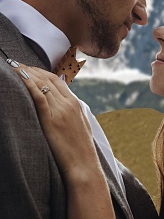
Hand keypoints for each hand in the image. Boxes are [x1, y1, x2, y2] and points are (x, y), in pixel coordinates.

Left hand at [10, 61, 95, 179]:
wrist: (84, 164)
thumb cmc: (80, 148)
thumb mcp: (80, 124)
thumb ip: (72, 111)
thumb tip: (63, 104)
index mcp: (75, 103)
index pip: (57, 80)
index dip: (41, 72)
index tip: (29, 69)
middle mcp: (69, 103)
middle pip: (48, 79)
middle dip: (31, 69)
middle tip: (17, 64)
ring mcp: (61, 111)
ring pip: (43, 85)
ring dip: (27, 74)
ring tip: (14, 67)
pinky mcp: (52, 120)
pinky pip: (40, 97)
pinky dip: (29, 85)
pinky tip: (20, 77)